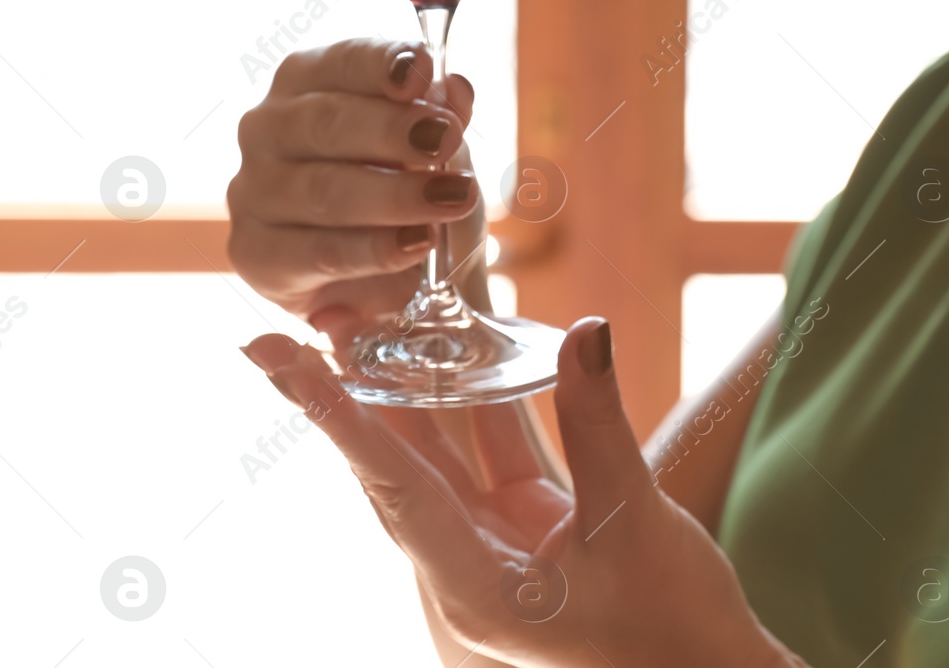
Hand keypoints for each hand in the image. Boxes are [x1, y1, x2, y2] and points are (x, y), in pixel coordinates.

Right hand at [226, 38, 481, 342]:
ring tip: (453, 198)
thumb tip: (456, 88)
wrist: (382, 274)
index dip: (383, 63)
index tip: (424, 70)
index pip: (342, 61)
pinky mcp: (256, 254)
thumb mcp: (433, 146)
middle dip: (393, 129)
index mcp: (306, 81)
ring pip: (323, 189)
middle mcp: (267, 127)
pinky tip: (417, 242)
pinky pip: (317, 251)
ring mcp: (253, 190)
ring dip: (395, 194)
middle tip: (446, 139)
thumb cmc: (401, 186)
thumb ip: (442, 114)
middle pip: (326, 122)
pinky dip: (374, 248)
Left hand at [240, 318, 803, 667]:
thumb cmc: (670, 625)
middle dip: (356, 394)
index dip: (335, 414)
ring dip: (413, 393)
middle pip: (396, 469)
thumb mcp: (631, 521)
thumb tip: (587, 332)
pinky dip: (480, 406)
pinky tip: (466, 353)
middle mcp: (466, 570)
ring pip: (440, 459)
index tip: (277, 358)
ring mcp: (495, 549)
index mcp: (471, 588)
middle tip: (316, 323)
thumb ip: (598, 424)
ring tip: (375, 324)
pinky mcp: (529, 532)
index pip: (392, 484)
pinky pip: (490, 458)